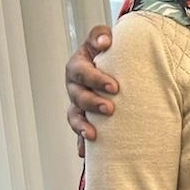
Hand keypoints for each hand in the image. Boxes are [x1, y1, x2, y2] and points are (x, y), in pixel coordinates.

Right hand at [65, 24, 118, 149]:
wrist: (109, 61)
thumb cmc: (106, 51)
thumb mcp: (102, 39)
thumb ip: (100, 36)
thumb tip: (105, 42)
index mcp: (77, 67)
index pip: (82, 73)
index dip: (96, 79)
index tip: (115, 87)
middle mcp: (74, 86)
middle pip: (78, 96)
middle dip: (92, 103)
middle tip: (110, 109)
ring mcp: (77, 103)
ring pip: (74, 116)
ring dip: (82, 126)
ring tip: (93, 135)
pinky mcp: (83, 117)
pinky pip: (78, 131)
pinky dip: (80, 142)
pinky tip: (83, 153)